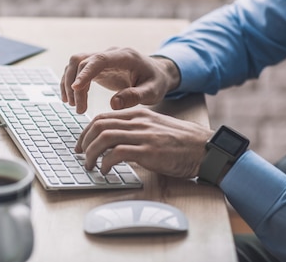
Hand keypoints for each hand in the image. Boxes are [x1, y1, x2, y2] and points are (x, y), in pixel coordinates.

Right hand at [60, 47, 180, 113]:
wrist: (157, 73)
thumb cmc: (156, 81)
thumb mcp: (152, 92)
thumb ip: (135, 97)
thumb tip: (113, 104)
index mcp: (125, 56)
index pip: (99, 60)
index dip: (85, 73)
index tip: (76, 88)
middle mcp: (110, 54)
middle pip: (82, 61)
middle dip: (75, 85)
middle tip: (78, 108)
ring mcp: (102, 58)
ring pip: (75, 64)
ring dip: (69, 84)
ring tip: (73, 106)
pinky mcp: (97, 67)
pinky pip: (77, 70)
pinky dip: (71, 83)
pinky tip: (71, 99)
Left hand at [75, 107, 212, 178]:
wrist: (205, 148)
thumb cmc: (181, 142)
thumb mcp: (155, 127)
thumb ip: (135, 130)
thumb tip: (113, 143)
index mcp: (138, 114)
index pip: (102, 117)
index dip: (86, 132)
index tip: (81, 145)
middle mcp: (138, 121)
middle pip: (99, 125)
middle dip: (84, 142)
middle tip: (80, 156)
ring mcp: (143, 135)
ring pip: (104, 137)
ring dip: (91, 153)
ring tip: (90, 165)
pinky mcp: (149, 151)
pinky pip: (117, 153)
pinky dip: (106, 163)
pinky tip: (106, 170)